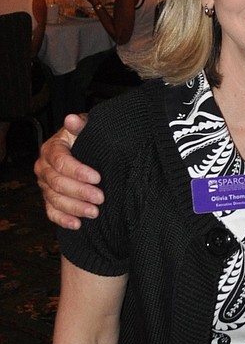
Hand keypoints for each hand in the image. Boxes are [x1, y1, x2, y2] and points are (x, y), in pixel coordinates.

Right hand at [34, 115, 100, 229]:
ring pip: (55, 200)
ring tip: (95, 212)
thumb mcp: (86, 129)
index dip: (78, 171)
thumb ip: (80, 125)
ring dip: (75, 208)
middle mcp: (44, 168)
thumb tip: (71, 119)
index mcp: (52, 149)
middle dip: (80, 192)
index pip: (61, 162)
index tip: (98, 177)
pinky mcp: (49, 200)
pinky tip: (78, 224)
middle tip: (101, 198)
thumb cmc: (87, 139)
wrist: (86, 151)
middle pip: (57, 183)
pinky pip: (51, 213)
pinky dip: (63, 220)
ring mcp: (45, 186)